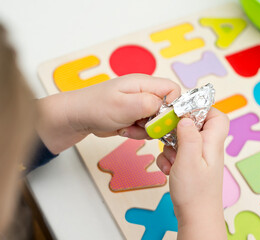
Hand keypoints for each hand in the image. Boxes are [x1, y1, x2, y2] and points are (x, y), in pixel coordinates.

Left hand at [36, 74, 180, 153]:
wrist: (77, 117)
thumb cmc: (95, 107)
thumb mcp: (123, 105)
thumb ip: (148, 104)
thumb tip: (167, 108)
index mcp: (144, 83)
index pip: (173, 90)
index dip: (173, 106)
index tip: (162, 119)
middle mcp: (144, 92)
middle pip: (167, 108)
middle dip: (157, 122)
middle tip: (141, 126)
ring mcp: (139, 104)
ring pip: (157, 121)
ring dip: (145, 130)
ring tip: (127, 127)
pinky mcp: (135, 116)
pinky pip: (146, 127)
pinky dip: (137, 132)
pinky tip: (124, 129)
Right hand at [156, 108, 228, 239]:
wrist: (195, 217)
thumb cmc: (195, 192)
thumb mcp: (189, 159)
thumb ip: (188, 136)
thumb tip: (186, 117)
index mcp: (213, 143)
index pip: (217, 116)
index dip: (202, 109)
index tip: (184, 112)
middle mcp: (208, 148)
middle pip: (195, 125)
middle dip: (178, 130)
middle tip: (169, 137)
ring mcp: (199, 157)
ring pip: (182, 139)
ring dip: (171, 147)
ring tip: (172, 160)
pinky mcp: (191, 165)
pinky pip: (177, 153)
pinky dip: (170, 159)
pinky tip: (169, 170)